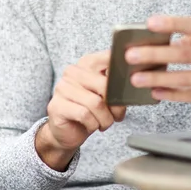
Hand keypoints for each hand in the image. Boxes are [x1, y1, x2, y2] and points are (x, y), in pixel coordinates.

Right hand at [36, 51, 125, 170]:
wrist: (67, 131)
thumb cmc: (91, 111)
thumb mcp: (106, 95)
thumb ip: (116, 85)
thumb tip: (133, 82)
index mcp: (86, 63)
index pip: (108, 58)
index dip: (122, 74)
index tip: (129, 86)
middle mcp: (72, 72)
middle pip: (104, 84)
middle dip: (115, 105)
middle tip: (117, 115)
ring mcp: (62, 88)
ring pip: (96, 103)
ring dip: (105, 118)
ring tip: (104, 123)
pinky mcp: (57, 106)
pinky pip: (85, 114)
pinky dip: (93, 124)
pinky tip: (92, 125)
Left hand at [126, 16, 190, 103]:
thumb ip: (189, 39)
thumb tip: (162, 43)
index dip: (172, 24)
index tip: (150, 23)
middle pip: (183, 54)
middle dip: (155, 55)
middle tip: (131, 56)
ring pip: (184, 78)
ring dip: (158, 78)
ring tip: (136, 79)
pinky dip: (173, 94)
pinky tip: (156, 92)